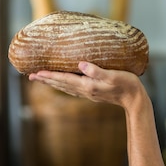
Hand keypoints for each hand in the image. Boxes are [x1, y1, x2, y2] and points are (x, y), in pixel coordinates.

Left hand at [28, 61, 144, 108]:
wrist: (135, 100)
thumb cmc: (127, 84)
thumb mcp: (113, 75)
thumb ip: (97, 71)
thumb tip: (81, 64)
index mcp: (88, 85)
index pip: (64, 79)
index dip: (50, 75)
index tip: (36, 73)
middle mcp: (86, 90)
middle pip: (61, 84)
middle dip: (46, 80)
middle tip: (30, 76)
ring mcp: (89, 93)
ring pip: (65, 87)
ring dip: (52, 83)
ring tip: (41, 79)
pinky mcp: (93, 92)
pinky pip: (73, 88)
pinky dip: (63, 85)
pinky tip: (62, 83)